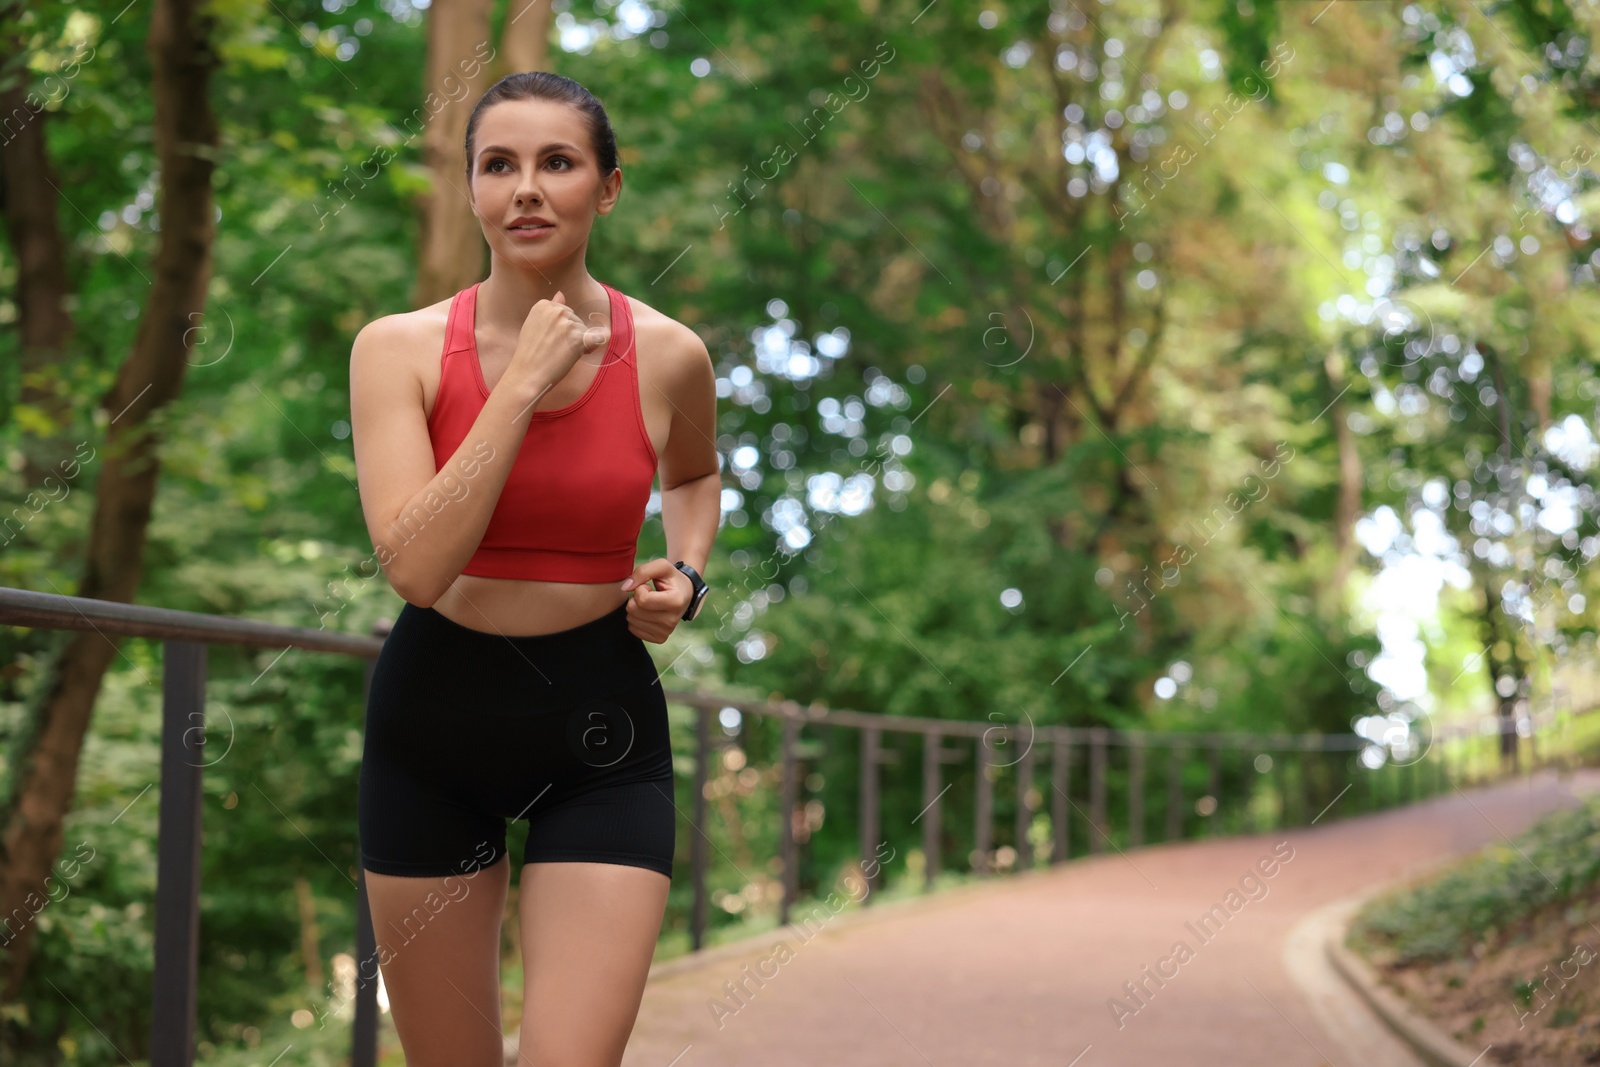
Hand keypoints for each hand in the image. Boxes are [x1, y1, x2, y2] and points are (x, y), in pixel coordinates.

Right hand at [506, 290, 609, 410]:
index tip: (552, 340)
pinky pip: (598, 338)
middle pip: (576, 320)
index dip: (562, 328)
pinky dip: (596, 344)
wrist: (526, 374)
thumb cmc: (529, 354)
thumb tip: (561, 294)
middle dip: (572, 335)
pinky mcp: (578, 337)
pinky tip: (585, 352)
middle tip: (556, 351)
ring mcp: (567, 323)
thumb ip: (550, 310)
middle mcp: (556, 310)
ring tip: (562, 356)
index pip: (564, 312)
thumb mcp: (534, 325)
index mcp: (543, 305)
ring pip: (584, 330)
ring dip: (579, 344)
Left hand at [619, 559, 691, 642]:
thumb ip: (642, 571)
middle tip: (648, 595)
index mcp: (675, 602)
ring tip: (649, 603)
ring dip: (635, 608)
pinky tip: (647, 613)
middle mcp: (672, 620)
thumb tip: (625, 588)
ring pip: (631, 620)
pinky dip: (636, 619)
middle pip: (634, 610)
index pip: (642, 599)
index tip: (649, 586)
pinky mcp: (659, 638)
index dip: (640, 588)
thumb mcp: (662, 566)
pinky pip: (633, 629)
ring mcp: (666, 632)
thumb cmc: (672, 579)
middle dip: (636, 599)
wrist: (685, 594)